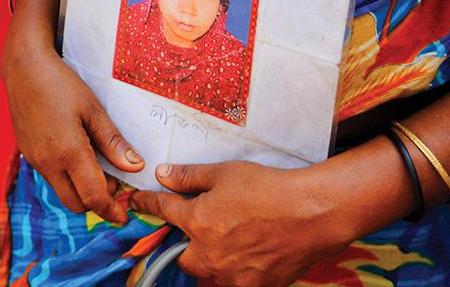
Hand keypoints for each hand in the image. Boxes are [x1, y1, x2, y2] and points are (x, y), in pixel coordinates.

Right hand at [1, 38, 140, 223]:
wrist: (24, 68)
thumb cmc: (61, 83)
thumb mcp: (93, 109)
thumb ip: (113, 142)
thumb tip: (135, 167)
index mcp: (69, 152)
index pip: (93, 197)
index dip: (111, 210)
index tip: (124, 215)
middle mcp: (48, 162)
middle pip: (75, 204)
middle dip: (96, 202)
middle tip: (113, 181)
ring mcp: (34, 160)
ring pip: (61, 191)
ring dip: (80, 188)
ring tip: (95, 162)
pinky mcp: (27, 153)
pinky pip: (50, 176)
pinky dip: (66, 175)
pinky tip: (74, 151)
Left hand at [130, 162, 347, 286]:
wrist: (312, 215)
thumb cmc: (269, 190)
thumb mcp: (224, 173)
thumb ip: (189, 177)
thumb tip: (162, 174)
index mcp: (197, 223)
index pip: (161, 211)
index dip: (146, 204)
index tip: (136, 202)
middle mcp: (209, 255)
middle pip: (180, 258)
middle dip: (180, 248)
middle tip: (191, 234)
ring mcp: (232, 276)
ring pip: (206, 277)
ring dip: (206, 265)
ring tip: (219, 249)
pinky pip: (233, 285)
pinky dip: (231, 275)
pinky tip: (243, 258)